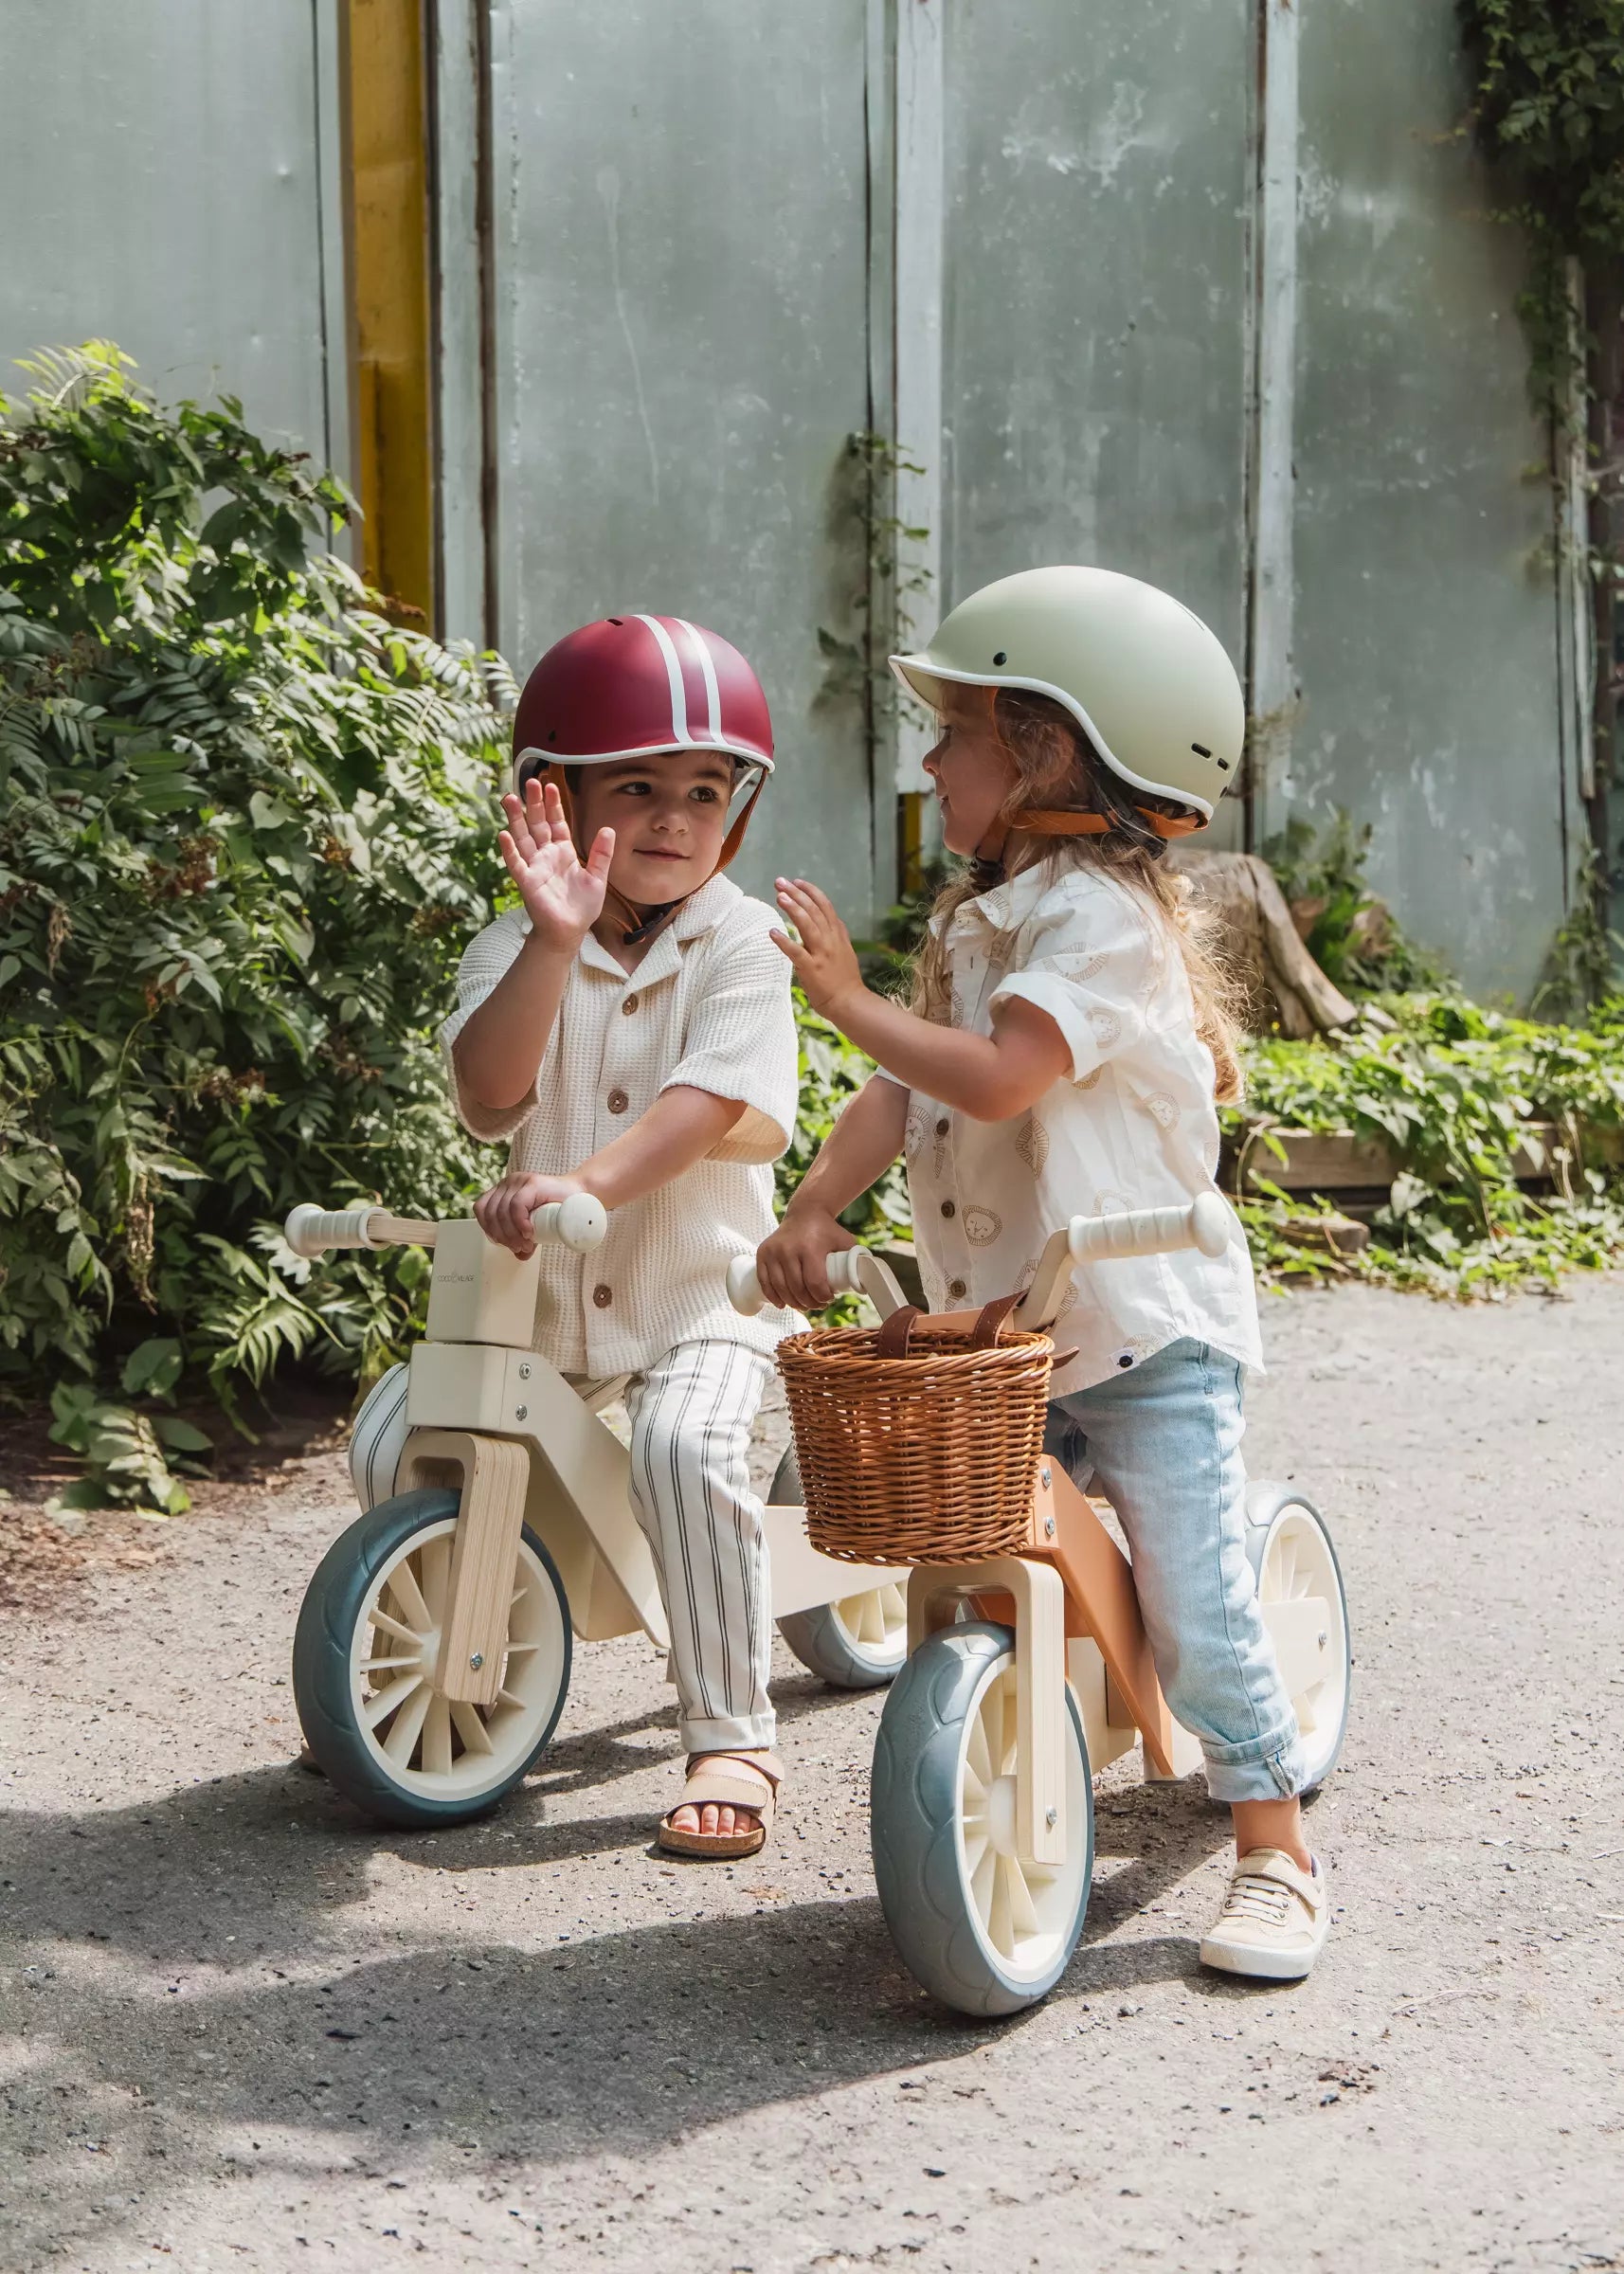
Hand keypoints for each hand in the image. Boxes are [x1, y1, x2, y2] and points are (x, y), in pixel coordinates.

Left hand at [474, 1170, 586, 1258]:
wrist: (582, 1196)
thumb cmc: (558, 1211)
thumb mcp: (536, 1227)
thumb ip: (524, 1238)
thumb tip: (519, 1256)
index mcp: (503, 1191)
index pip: (481, 1209)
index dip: (488, 1229)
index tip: (503, 1243)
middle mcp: (508, 1183)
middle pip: (491, 1213)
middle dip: (503, 1236)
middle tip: (519, 1248)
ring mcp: (519, 1181)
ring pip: (502, 1211)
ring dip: (511, 1234)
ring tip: (526, 1244)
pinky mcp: (532, 1183)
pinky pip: (516, 1205)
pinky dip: (519, 1223)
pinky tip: (529, 1232)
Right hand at [500, 779, 614, 952]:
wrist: (570, 931)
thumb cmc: (582, 907)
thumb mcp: (598, 878)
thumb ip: (602, 854)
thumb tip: (608, 829)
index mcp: (562, 852)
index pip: (556, 823)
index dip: (553, 805)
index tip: (551, 785)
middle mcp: (546, 856)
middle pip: (537, 824)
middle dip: (533, 803)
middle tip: (530, 781)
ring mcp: (534, 867)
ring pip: (522, 838)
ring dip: (515, 819)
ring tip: (509, 798)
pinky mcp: (527, 882)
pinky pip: (516, 863)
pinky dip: (509, 850)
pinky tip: (503, 834)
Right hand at [755, 1205, 854, 1312]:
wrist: (805, 1212)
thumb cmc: (828, 1231)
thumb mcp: (845, 1242)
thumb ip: (856, 1260)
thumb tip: (867, 1283)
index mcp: (810, 1248)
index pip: (815, 1284)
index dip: (822, 1298)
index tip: (828, 1299)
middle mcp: (788, 1250)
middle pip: (797, 1289)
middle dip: (809, 1304)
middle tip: (817, 1305)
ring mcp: (773, 1251)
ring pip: (781, 1288)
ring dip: (792, 1303)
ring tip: (803, 1306)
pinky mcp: (762, 1253)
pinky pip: (764, 1281)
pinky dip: (773, 1296)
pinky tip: (782, 1304)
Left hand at [771, 878, 866, 1020]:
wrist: (849, 1002)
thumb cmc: (845, 979)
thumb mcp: (845, 950)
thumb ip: (837, 934)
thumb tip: (832, 919)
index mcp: (837, 935)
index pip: (825, 906)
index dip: (811, 892)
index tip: (797, 882)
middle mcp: (830, 941)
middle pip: (814, 910)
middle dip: (797, 894)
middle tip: (780, 882)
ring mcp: (821, 954)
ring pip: (808, 925)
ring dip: (793, 909)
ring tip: (780, 897)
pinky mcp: (811, 969)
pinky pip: (795, 952)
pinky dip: (784, 941)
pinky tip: (773, 932)